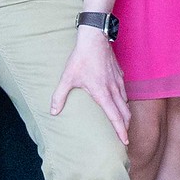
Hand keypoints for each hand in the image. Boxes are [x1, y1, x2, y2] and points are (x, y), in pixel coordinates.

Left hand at [52, 26, 129, 143]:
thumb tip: (53, 112)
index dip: (120, 131)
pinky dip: (124, 100)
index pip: (115, 117)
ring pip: (126, 102)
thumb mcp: (67, 78)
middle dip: (126, 126)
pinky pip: (124, 91)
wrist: (94, 38)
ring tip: (123, 122)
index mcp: (103, 94)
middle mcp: (114, 90)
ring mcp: (119, 81)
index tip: (125, 141)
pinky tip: (120, 100)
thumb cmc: (81, 58)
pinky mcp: (119, 74)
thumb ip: (59, 96)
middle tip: (125, 137)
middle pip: (125, 113)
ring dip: (126, 114)